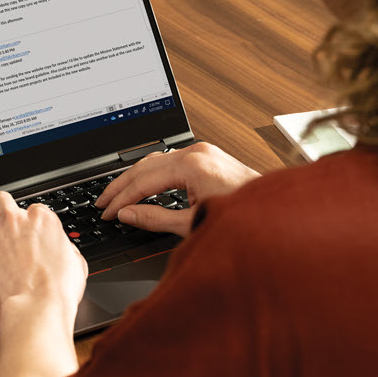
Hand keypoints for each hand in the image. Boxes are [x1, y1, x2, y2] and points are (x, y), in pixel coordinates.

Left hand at [0, 191, 87, 313]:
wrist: (38, 307)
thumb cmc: (58, 289)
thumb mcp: (77, 263)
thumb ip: (66, 247)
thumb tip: (62, 248)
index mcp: (42, 220)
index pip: (33, 208)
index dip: (30, 220)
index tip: (29, 230)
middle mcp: (16, 221)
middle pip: (1, 199)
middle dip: (1, 207)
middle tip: (3, 219)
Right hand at [95, 142, 259, 235]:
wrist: (275, 216)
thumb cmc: (243, 220)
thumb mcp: (192, 224)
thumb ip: (155, 218)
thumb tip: (128, 214)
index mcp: (192, 165)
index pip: (143, 181)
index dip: (121, 199)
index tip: (108, 213)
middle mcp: (197, 153)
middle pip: (144, 166)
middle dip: (121, 186)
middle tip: (102, 202)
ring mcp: (203, 152)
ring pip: (155, 160)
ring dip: (134, 178)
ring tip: (116, 195)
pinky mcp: (208, 157)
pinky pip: (170, 160)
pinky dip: (152, 174)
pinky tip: (143, 185)